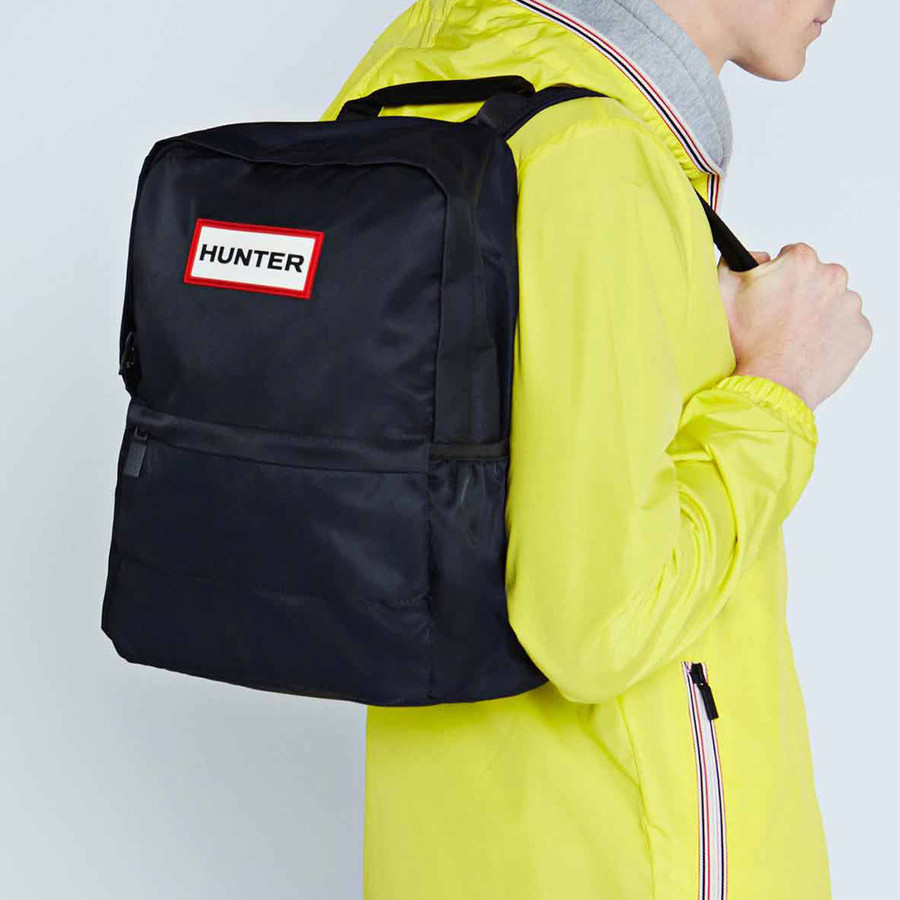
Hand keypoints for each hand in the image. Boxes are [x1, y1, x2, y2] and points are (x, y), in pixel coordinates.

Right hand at [716, 243, 872, 410]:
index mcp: (801, 262)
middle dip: (800, 293)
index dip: (776, 276)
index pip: (792, 256)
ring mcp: (850, 306)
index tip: (769, 295)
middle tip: (779, 319)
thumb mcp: (722, 292)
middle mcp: (832, 277)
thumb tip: (750, 256)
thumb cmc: (748, 343)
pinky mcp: (859, 332)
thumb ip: (733, 261)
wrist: (772, 385)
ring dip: (816, 313)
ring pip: (833, 302)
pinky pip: (845, 328)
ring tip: (793, 336)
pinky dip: (830, 335)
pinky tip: (808, 347)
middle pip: (816, 277)